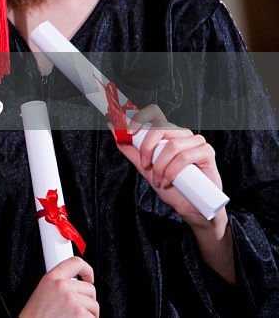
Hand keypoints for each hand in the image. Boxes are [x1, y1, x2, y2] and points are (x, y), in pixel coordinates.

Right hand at [20, 256, 97, 316]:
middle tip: (76, 309)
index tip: (89, 277)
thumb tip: (76, 284)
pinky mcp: (80, 313)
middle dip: (87, 300)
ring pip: (94, 305)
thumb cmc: (36, 315)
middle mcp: (62, 286)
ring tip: (73, 317)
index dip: (87, 270)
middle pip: (90, 289)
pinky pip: (94, 317)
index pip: (75, 262)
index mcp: (51, 278)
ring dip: (89, 314)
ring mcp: (72, 300)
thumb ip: (59, 285)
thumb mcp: (43, 292)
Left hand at [115, 104, 223, 225]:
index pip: (154, 114)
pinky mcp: (207, 152)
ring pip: (172, 144)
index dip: (140, 119)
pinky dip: (173, 170)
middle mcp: (182, 134)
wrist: (190, 206)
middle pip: (161, 127)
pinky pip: (185, 156)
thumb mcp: (145, 167)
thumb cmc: (171, 186)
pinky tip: (169, 180)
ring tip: (159, 179)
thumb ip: (131, 149)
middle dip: (147, 147)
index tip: (128, 133)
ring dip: (161, 165)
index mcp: (169, 133)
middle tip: (145, 164)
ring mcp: (196, 141)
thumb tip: (114, 130)